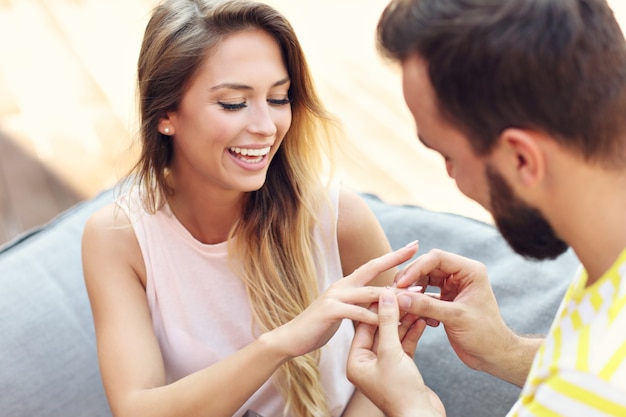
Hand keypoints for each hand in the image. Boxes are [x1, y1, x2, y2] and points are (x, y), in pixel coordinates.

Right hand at [270, 241, 419, 358]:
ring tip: (416, 294)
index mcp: (346, 284)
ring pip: (370, 292)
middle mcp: (341, 285)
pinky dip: (374, 317)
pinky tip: (390, 320)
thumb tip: (378, 302)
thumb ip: (360, 305)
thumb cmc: (319, 327)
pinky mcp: (329, 311)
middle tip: (416, 247)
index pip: (372, 265)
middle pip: (372, 267)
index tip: (412, 247)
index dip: (392, 256)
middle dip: (395, 257)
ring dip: (394, 294)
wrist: (291, 338)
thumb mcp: (343, 312)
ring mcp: (334, 296)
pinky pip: (357, 312)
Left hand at [347, 288, 444, 416]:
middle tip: (403, 295)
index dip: (375, 307)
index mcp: (356, 362)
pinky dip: (412, 333)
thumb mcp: (391, 352)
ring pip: (393, 336)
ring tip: (416, 305)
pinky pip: (404, 345)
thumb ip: (387, 322)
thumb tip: (385, 296)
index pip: (363, 326)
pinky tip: (421, 320)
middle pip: (379, 330)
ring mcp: (385, 367)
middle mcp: (367, 364)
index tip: (387, 290)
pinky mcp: (401, 369)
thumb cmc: (401, 392)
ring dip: (405, 321)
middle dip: (392, 313)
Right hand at [394, 249, 531, 385]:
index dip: (416, 268)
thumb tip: (399, 298)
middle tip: (395, 292)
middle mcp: (460, 275)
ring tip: (400, 303)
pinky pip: (424, 295)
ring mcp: (452, 287)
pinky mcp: (445, 300)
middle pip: (427, 267)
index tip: (402, 283)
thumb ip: (427, 306)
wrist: (493, 355)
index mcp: (469, 271)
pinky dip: (416, 303)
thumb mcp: (455, 318)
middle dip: (410, 279)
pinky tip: (413, 314)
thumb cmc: (485, 335)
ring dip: (411, 291)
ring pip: (423, 280)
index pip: (437, 258)